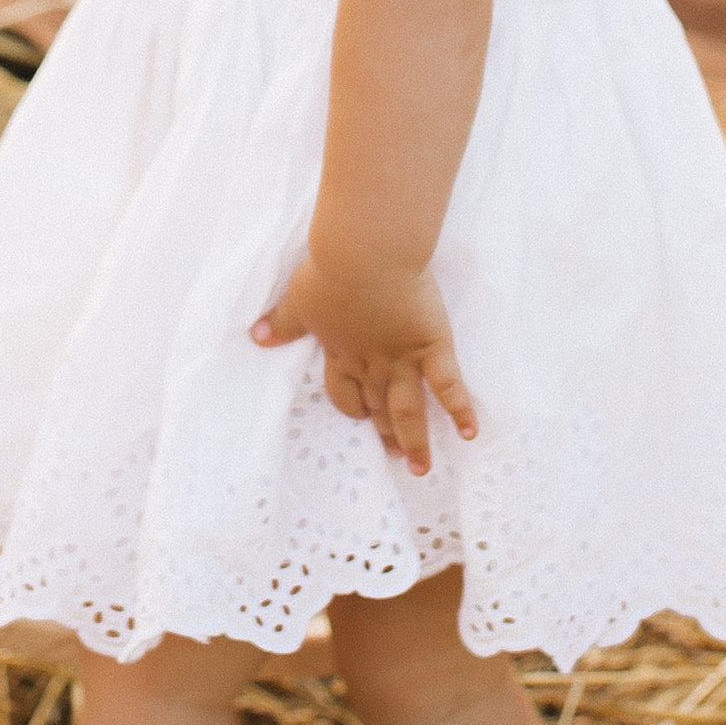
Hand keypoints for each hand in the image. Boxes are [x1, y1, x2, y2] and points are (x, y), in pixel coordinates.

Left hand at [251, 254, 477, 474]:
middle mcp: (373, 364)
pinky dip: (460, 410)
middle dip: (387, 433)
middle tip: (398, 458)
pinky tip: (469, 433)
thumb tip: (255, 336)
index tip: (361, 418)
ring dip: (414, 441)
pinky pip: (448, 385)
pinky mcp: (431, 346)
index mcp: (342, 352)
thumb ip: (282, 322)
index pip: (345, 392)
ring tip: (420, 468)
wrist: (364, 256)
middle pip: (378, 406)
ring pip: (409, 409)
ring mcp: (403, 359)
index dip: (353, 407)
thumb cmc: (329, 270)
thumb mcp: (298, 298)